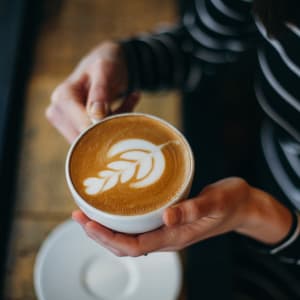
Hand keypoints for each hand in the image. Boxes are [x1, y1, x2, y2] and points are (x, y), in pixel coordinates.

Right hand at [46, 41, 138, 142]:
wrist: (105, 64)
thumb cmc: (105, 63)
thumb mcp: (105, 70)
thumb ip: (101, 91)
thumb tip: (96, 116)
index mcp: (63, 97)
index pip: (82, 126)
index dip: (104, 128)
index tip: (123, 121)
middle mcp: (58, 112)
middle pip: (86, 136)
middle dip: (110, 128)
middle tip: (130, 110)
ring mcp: (65, 122)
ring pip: (91, 140)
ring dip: (113, 127)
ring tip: (128, 103)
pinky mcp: (74, 129)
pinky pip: (95, 138)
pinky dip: (112, 127)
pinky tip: (124, 108)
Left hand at [72, 177, 291, 256]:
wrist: (242, 206)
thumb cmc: (230, 203)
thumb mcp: (215, 203)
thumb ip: (193, 210)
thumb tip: (167, 216)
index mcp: (175, 237)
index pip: (133, 246)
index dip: (108, 237)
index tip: (87, 223)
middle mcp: (167, 236)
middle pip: (125, 244)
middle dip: (99, 233)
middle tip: (79, 215)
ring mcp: (167, 229)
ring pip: (129, 236)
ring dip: (107, 227)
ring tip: (88, 213)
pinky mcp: (169, 219)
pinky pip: (139, 225)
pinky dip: (122, 219)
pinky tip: (115, 208)